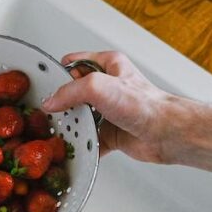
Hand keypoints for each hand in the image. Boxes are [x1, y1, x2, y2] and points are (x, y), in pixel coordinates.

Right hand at [41, 51, 205, 163]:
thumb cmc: (144, 104)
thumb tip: (51, 101)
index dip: (58, 74)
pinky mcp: (111, 133)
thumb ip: (70, 91)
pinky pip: (89, 140)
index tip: (45, 86)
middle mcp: (108, 86)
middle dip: (62, 104)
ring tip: (62, 131)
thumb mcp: (99, 86)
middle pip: (73, 93)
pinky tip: (75, 148)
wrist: (166, 133)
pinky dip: (82, 146)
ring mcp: (109, 110)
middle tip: (51, 112)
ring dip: (71, 126)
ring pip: (80, 118)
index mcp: (107, 65)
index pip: (73, 64)